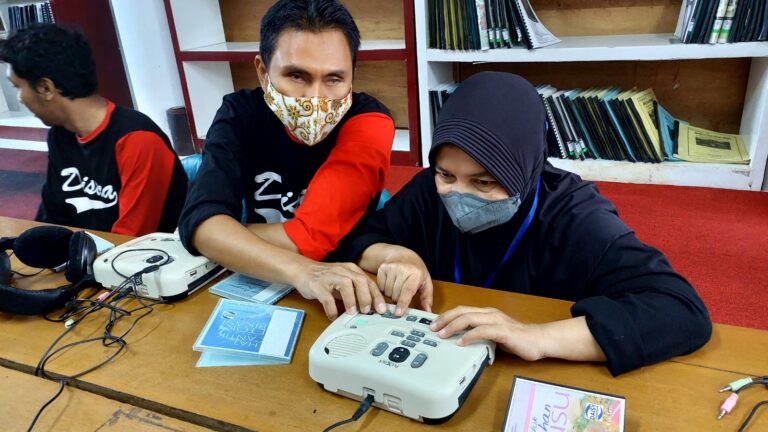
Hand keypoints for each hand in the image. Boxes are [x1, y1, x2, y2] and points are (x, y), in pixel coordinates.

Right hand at [294, 262, 386, 319]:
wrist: (303, 270)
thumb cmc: (326, 278)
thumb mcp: (344, 280)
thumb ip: (356, 291)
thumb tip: (370, 307)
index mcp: (351, 270)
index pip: (368, 281)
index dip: (377, 296)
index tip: (382, 309)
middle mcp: (342, 271)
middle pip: (359, 280)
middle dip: (366, 297)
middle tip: (367, 311)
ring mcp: (329, 277)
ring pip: (345, 284)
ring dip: (351, 300)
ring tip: (352, 312)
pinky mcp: (317, 285)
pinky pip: (326, 297)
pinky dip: (332, 308)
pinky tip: (333, 316)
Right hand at [376, 254, 433, 315]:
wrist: (403, 255)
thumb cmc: (416, 271)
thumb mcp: (425, 282)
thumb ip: (427, 298)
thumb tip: (428, 311)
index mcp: (416, 273)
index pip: (408, 291)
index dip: (403, 303)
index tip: (398, 313)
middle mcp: (403, 269)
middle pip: (396, 295)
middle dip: (398, 299)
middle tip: (403, 292)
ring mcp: (391, 267)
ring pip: (387, 292)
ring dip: (391, 294)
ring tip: (397, 286)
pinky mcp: (383, 267)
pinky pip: (380, 286)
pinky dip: (384, 288)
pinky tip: (390, 282)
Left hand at [429, 306, 545, 360]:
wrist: (538, 340)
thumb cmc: (516, 339)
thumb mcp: (493, 334)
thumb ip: (479, 333)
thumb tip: (460, 338)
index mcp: (486, 313)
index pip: (462, 310)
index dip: (446, 315)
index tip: (434, 323)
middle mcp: (490, 313)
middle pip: (462, 311)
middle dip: (445, 319)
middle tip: (432, 328)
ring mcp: (496, 321)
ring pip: (469, 318)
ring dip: (453, 326)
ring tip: (442, 334)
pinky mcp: (503, 331)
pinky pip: (482, 331)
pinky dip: (469, 336)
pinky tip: (460, 342)